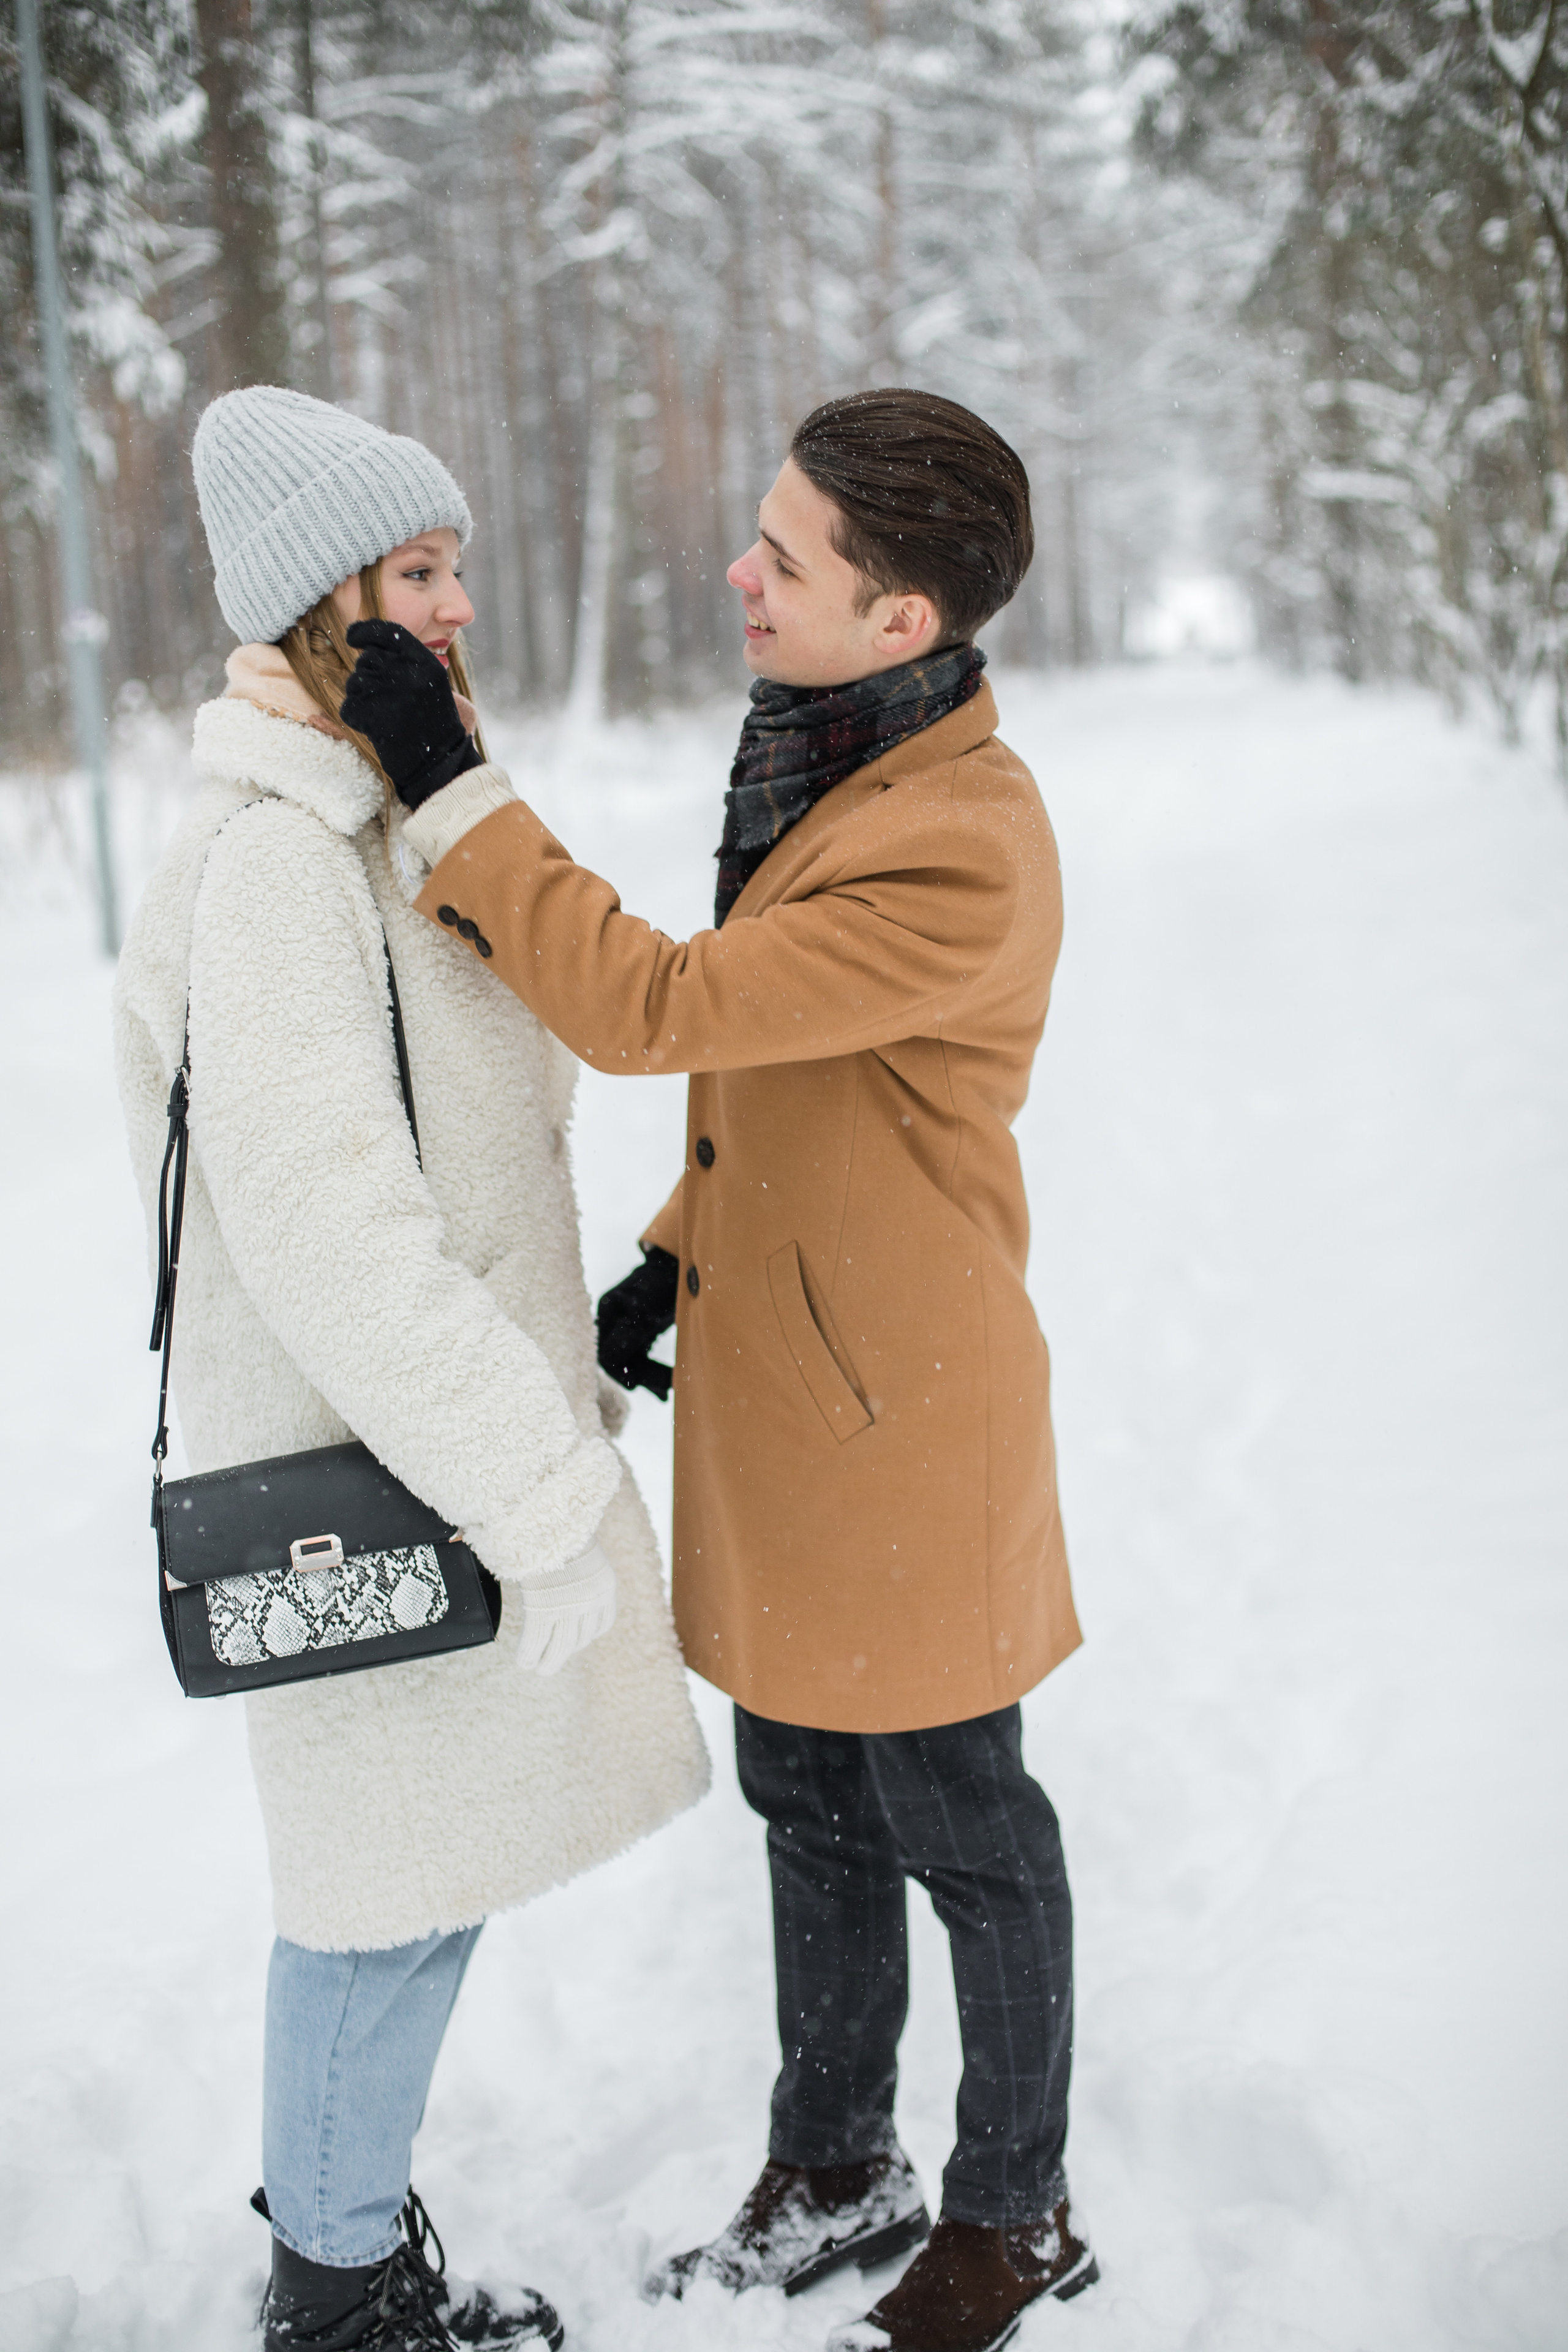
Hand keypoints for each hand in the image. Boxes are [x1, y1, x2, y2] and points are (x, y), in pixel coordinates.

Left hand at [340, 619, 483, 807]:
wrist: (439, 761)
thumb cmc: (433, 721)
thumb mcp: (431, 682)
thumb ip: (405, 662)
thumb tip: (367, 647)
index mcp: (424, 661)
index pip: (386, 632)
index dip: (364, 632)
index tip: (352, 638)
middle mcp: (407, 672)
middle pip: (366, 660)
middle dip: (368, 676)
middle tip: (385, 698)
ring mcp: (390, 693)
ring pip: (354, 683)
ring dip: (361, 698)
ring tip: (382, 715)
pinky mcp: (373, 716)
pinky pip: (348, 707)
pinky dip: (356, 718)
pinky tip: (375, 728)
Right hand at [512, 1541, 616, 1674]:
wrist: (554, 1520)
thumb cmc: (562, 1528)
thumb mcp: (579, 1548)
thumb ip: (574, 1566)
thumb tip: (559, 1564)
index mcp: (604, 1586)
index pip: (602, 1623)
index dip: (589, 1634)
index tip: (577, 1638)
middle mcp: (591, 1602)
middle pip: (581, 1639)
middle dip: (565, 1654)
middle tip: (552, 1665)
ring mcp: (569, 1608)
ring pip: (561, 1646)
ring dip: (549, 1661)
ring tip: (539, 1668)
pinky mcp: (545, 1610)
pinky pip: (537, 1641)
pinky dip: (529, 1654)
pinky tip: (524, 1663)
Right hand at [597, 1247, 679, 1400]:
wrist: (681, 1265)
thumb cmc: (664, 1280)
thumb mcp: (648, 1305)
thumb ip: (630, 1330)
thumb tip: (606, 1361)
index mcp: (608, 1310)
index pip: (605, 1351)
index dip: (620, 1371)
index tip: (636, 1384)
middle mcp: (613, 1320)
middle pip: (618, 1358)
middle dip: (640, 1375)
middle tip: (664, 1389)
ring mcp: (626, 1326)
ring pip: (631, 1361)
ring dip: (648, 1376)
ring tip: (668, 1389)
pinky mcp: (641, 1331)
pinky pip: (642, 1357)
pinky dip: (652, 1371)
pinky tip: (664, 1387)